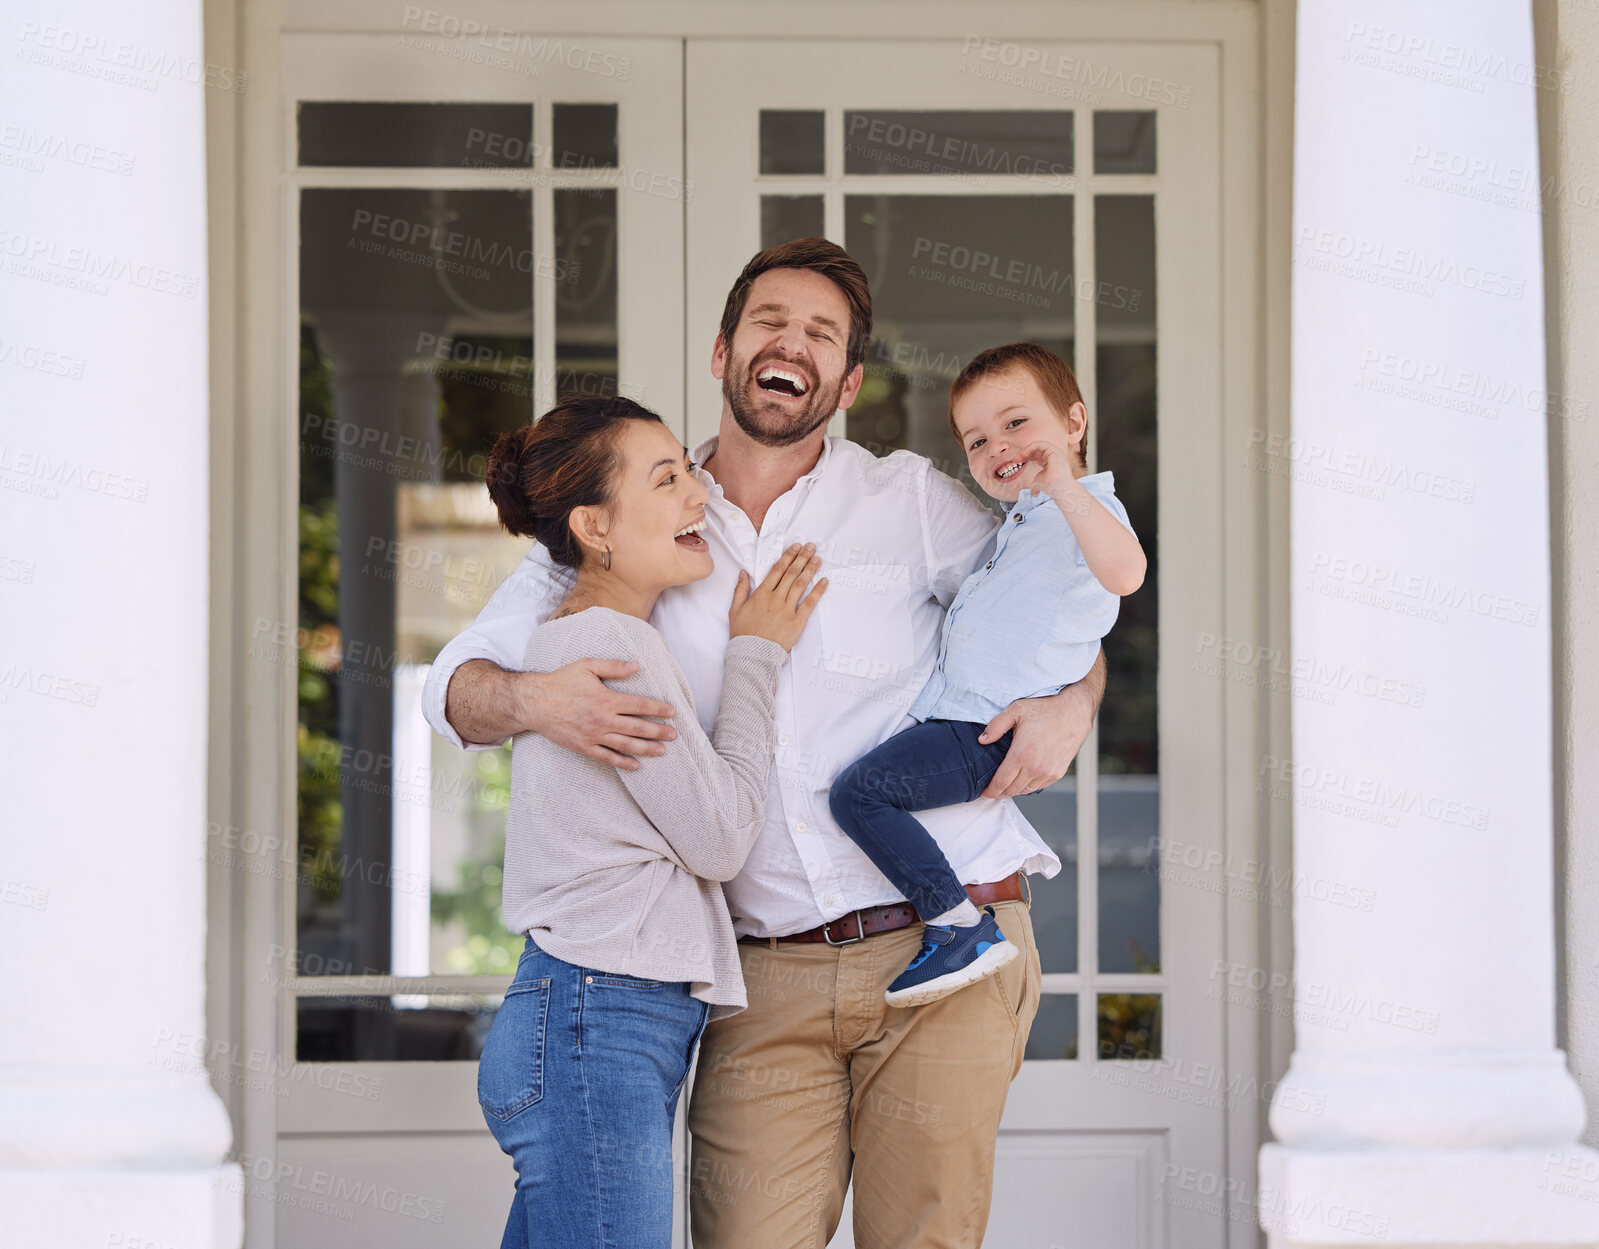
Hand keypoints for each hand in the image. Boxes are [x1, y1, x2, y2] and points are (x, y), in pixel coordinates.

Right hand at [524, 658, 678, 769]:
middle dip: (659, 731)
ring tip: (662, 750)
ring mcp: (593, 736)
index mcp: (606, 699)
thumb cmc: (561, 682)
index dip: (658, 709)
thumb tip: (636, 665)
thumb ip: (613, 666)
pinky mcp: (583, 747)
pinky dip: (622, 763)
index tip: (672, 712)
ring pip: (626, 745)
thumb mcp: (586, 666)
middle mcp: (602, 720)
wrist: (534, 703)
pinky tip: (636, 766)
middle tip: (674, 734)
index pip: (639, 705)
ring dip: (646, 748)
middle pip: (637, 728)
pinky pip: (607, 757)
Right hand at [728, 542, 827, 650]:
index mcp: (761, 594)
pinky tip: (824, 581)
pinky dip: (817, 591)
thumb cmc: (743, 634)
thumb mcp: (735, 610)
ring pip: (800, 585)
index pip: (777, 570)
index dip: (788, 557)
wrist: (753, 655)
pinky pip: (809, 603)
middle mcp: (775, 599)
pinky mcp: (797, 622)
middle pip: (791, 574)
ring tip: (817, 558)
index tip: (796, 547)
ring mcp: (787, 610)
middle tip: (810, 546)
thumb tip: (744, 573)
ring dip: (810, 570)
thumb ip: (740, 590)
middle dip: (802, 558)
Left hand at [978, 682, 1096, 798]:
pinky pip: (1039, 786)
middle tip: (992, 790)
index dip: (990, 790)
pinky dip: (1028, 786)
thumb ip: (996, 726)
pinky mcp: (1058, 773)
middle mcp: (1035, 768)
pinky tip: (1022, 779)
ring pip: (1025, 790)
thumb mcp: (1016, 710)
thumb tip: (982, 740)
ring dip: (1014, 790)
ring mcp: (1048, 772)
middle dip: (999, 792)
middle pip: (1011, 790)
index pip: (1001, 782)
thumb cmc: (1045, 708)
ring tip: (1006, 785)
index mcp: (1021, 754)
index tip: (984, 792)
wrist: (1074, 711)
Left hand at [1021, 439, 1074, 494]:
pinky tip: (1024, 454)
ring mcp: (1054, 453)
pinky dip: (1031, 447)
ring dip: (1026, 449)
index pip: (1036, 455)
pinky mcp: (1054, 451)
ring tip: (1019, 456)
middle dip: (1024, 453)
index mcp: (1049, 462)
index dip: (1025, 457)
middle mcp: (1052, 456)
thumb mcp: (1039, 483)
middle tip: (1016, 459)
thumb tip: (1034, 493)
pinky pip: (1040, 444)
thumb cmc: (1051, 487)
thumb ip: (1035, 486)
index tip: (1016, 462)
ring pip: (1037, 445)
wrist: (1059, 489)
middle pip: (1036, 450)